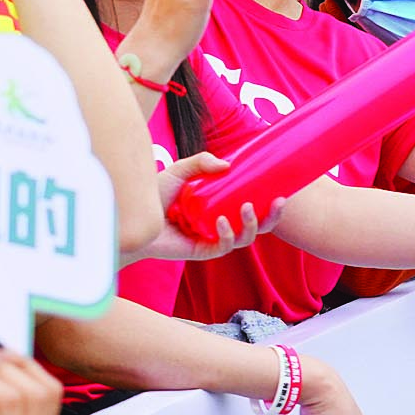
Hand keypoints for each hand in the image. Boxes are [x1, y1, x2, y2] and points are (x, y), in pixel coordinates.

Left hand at [137, 153, 282, 260]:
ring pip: (243, 238)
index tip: (282, 192)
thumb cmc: (154, 196)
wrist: (132, 216)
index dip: (270, 205)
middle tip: (279, 202)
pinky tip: (222, 223)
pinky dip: (226, 235)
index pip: (252, 209)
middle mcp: (219, 226)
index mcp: (221, 209)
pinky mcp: (201, 251)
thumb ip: (201, 162)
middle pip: (256, 227)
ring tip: (247, 208)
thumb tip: (228, 164)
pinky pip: (222, 247)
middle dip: (271, 217)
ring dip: (251, 225)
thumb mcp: (180, 171)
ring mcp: (211, 240)